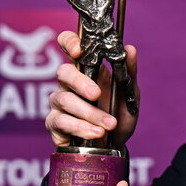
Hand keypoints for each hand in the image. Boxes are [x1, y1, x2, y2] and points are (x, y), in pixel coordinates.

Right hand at [45, 31, 138, 147]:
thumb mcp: (130, 93)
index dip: (69, 43)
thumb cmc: (120, 112)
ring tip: (110, 124)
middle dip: (80, 83)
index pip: (68, 45)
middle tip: (96, 94)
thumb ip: (129, 71)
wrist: (117, 143)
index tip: (78, 50)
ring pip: (64, 100)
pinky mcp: (55, 123)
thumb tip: (130, 49)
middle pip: (63, 72)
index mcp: (86, 69)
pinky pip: (61, 122)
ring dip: (90, 113)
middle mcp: (68, 83)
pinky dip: (81, 128)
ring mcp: (60, 103)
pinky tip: (97, 133)